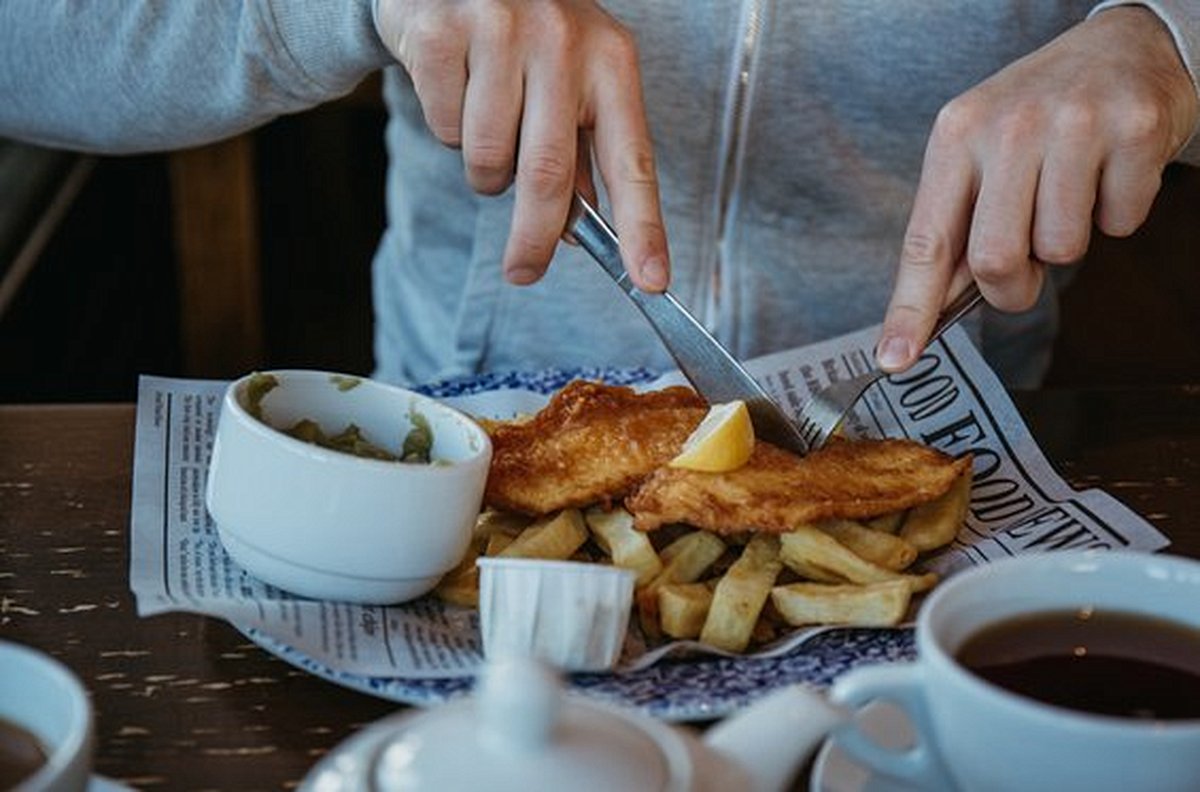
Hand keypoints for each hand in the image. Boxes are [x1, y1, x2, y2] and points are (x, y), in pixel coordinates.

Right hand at [374, 0, 668, 290]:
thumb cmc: (525, 35)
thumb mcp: (571, 81)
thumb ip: (578, 153)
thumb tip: (571, 231)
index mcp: (610, 59)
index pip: (632, 160)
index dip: (643, 227)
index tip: (652, 280)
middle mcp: (562, 40)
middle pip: (549, 175)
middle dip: (533, 239)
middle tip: (522, 272)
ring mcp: (501, 30)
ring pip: (487, 157)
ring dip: (484, 170)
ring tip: (486, 127)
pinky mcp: (442, 31)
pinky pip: (445, 127)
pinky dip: (447, 127)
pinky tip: (456, 87)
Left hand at [877, 6, 1197, 371]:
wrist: (1123, 47)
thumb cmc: (1039, 116)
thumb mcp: (981, 152)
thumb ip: (957, 226)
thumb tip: (931, 311)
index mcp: (956, 135)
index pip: (926, 241)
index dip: (910, 309)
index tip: (894, 358)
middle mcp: (1009, 125)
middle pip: (996, 261)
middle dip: (1012, 285)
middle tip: (1026, 263)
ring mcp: (1074, 124)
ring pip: (1060, 250)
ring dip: (1066, 242)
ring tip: (1070, 193)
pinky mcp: (1134, 130)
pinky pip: (1118, 226)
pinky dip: (1115, 215)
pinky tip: (1109, 174)